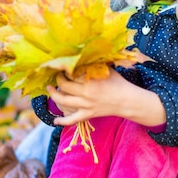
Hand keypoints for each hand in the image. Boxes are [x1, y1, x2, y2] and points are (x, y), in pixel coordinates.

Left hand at [47, 67, 165, 127]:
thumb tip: (80, 56)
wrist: (127, 100)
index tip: (63, 66)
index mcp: (90, 79)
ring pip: (63, 101)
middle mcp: (86, 92)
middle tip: (58, 76)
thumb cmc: (118, 83)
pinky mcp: (88, 114)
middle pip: (64, 85)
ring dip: (54, 95)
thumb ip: (93, 64)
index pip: (71, 73)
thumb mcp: (106, 69)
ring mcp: (86, 105)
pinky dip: (62, 121)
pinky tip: (55, 120)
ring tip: (50, 90)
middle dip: (58, 79)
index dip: (64, 69)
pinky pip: (72, 120)